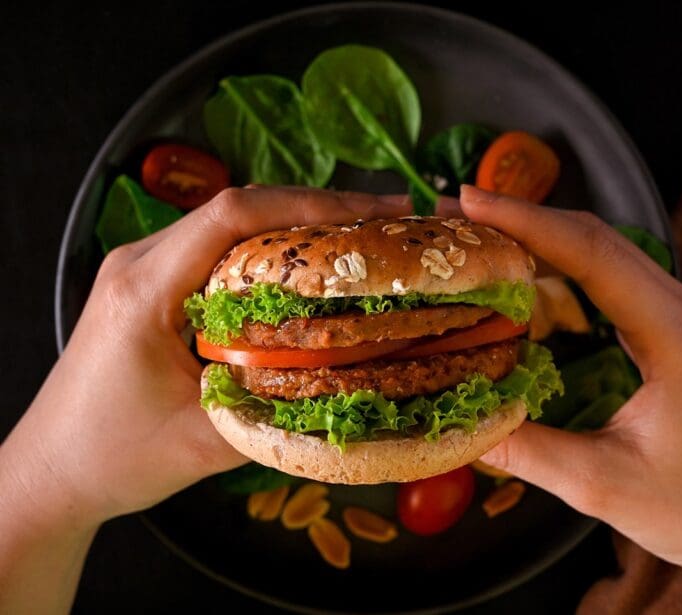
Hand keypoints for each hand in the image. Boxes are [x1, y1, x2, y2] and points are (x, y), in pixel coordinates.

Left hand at [1, 187, 409, 524]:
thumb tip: (356, 384)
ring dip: (296, 224)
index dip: (308, 206)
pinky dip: (271, 250)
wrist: (53, 471)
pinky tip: (309, 264)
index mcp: (143, 290)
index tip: (370, 213)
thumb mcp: (205, 443)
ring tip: (360, 233)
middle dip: (317, 207)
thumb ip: (279, 412)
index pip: (232, 218)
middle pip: (236, 209)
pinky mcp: (151, 286)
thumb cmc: (113, 458)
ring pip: (229, 224)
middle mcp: (138, 263)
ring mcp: (142, 270)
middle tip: (386, 217)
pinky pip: (218, 250)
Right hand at [460, 185, 681, 611]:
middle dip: (525, 218)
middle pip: (599, 238)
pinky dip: (565, 264)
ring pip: (608, 251)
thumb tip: (454, 420)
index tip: (471, 202)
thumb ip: (525, 450)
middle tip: (461, 213)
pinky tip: (528, 272)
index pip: (592, 255)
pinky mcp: (678, 328)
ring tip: (483, 234)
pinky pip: (615, 277)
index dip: (526, 222)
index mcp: (676, 337)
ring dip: (545, 235)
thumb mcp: (600, 485)